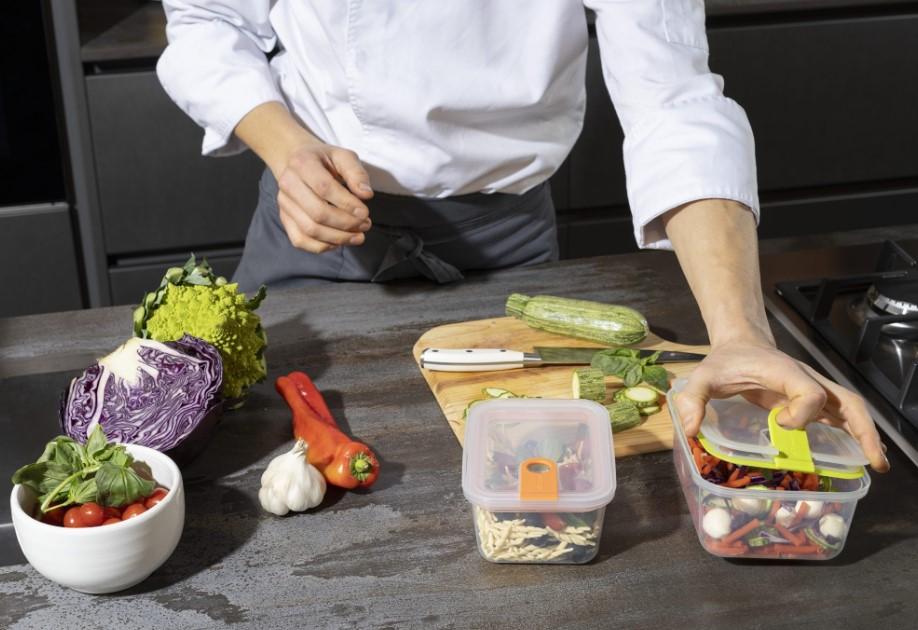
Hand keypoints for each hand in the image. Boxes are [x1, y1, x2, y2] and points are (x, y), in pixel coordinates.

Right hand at [275, 140, 373, 253]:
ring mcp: (284, 204)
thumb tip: (366, 194)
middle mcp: (288, 184)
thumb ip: (357, 173)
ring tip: (358, 236)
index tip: (365, 212)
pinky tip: (339, 242)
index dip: (346, 204)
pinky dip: (322, 246)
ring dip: (338, 238)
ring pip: (309, 230)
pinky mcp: (284, 219)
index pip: (324, 188)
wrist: (297, 162)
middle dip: (345, 223)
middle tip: (365, 225)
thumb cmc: (325, 160)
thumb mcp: (343, 156)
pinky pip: (300, 240)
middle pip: (317, 213)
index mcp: (302, 163)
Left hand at [674, 337, 889, 471]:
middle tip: (873, 460)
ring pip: (850, 408)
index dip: (801, 413)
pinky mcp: (811, 400)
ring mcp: (812, 389)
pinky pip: (839, 415)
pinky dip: (853, 432)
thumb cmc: (725, 361)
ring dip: (865, 434)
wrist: (741, 344)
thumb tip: (691, 431)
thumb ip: (694, 399)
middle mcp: (807, 380)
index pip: (811, 393)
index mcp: (786, 373)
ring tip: (876, 463)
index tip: (779, 424)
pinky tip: (860, 454)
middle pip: (847, 400)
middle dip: (862, 429)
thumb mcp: (704, 376)